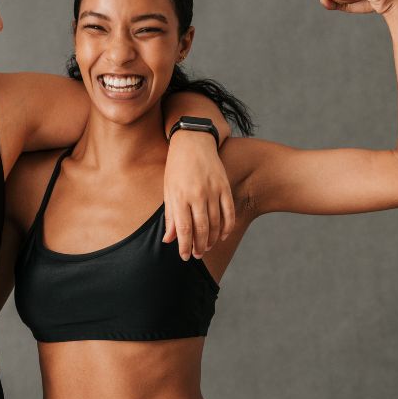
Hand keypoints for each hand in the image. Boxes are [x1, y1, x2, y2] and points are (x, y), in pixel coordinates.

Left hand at [163, 131, 234, 259]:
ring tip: (208, 247)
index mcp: (180, 196)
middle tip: (198, 255)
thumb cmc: (176, 168)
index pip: (183, 228)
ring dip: (213, 239)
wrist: (193, 141)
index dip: (185, 246)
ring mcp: (213, 190)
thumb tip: (168, 240)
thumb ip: (170, 216)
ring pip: (216, 223)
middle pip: (202, 229)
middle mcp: (197, 194)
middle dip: (200, 246)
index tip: (185, 257)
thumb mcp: (168, 190)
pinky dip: (228, 227)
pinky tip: (223, 236)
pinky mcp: (225, 186)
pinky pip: (229, 212)